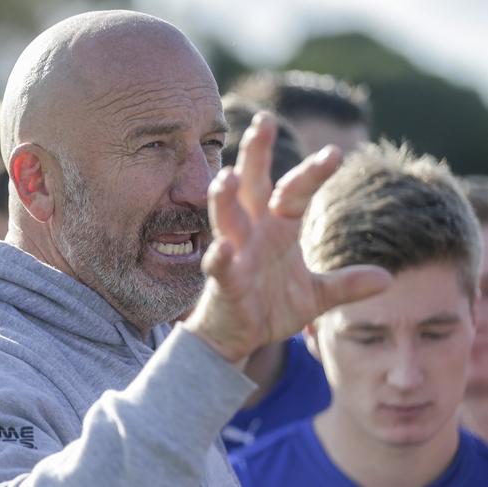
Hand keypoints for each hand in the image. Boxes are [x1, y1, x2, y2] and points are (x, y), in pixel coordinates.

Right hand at [183, 112, 390, 363]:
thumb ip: (346, 285)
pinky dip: (219, 257)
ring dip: (225, 198)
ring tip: (227, 175)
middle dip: (256, 155)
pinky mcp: (223, 282)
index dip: (313, 174)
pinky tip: (222, 248)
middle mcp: (254, 234)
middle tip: (263, 121)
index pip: (296, 193)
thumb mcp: (316, 296)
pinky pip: (219, 266)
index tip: (335, 152)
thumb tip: (388, 277)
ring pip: (227, 219)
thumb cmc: (271, 307)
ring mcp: (236, 255)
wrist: (240, 336)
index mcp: (278, 230)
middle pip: (254, 187)